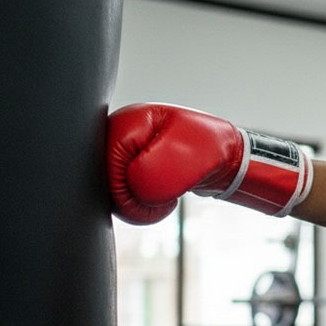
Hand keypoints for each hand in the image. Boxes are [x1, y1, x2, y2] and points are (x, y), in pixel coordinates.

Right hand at [107, 103, 311, 224]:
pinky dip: (140, 203)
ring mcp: (121, 149)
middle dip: (133, 199)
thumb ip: (159, 173)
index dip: (128, 190)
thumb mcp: (191, 159)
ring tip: (165, 195)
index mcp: (127, 122)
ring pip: (111, 192)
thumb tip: (135, 187)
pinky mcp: (127, 163)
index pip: (103, 168)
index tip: (160, 194)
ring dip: (138, 202)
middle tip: (165, 197)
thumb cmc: (211, 150)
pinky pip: (120, 194)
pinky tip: (159, 195)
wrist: (223, 156)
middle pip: (102, 182)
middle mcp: (117, 132)